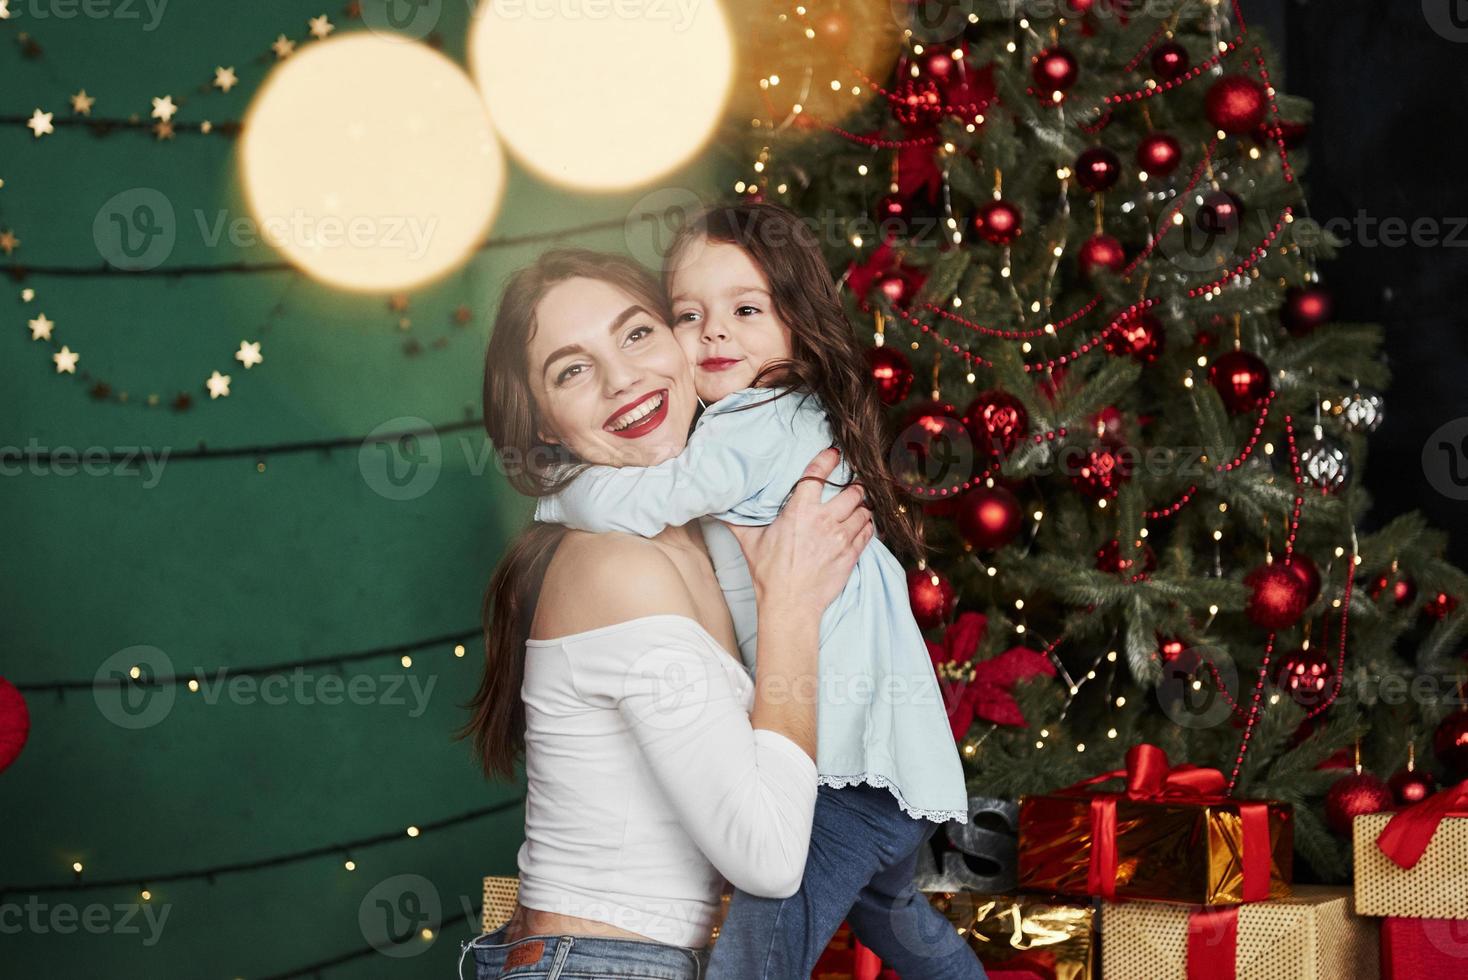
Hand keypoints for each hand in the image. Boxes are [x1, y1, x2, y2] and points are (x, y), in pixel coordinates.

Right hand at [723, 447, 872, 615]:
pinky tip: (861, 525)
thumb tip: (718, 508)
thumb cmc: (769, 574)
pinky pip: (868, 532)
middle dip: (854, 486)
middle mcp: (824, 520)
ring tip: (857, 506)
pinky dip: (867, 526)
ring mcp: (841, 538)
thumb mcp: (750, 543)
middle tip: (852, 485)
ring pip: (864, 510)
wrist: (790, 604)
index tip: (834, 453)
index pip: (817, 474)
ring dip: (862, 507)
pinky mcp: (851, 555)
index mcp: (799, 512)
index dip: (828, 459)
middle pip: (853, 490)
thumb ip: (738, 521)